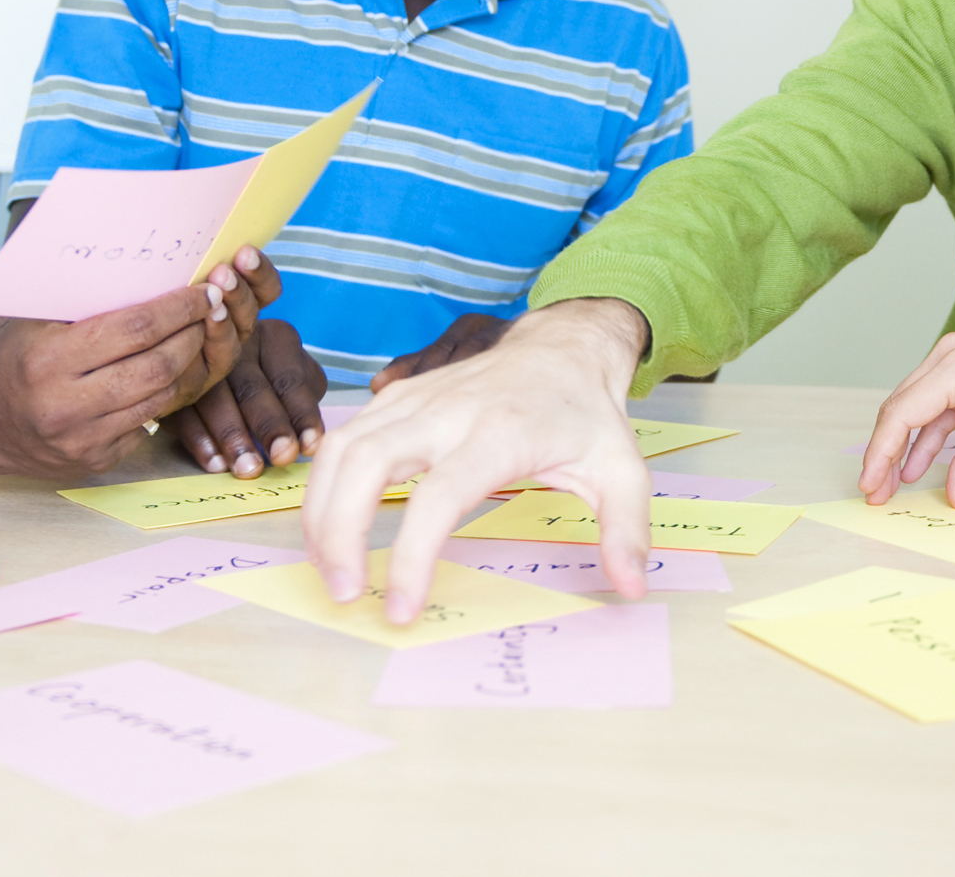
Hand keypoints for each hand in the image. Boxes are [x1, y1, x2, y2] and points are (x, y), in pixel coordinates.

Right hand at [0, 282, 233, 482]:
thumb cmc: (12, 360)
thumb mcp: (35, 321)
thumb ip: (86, 303)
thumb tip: (153, 271)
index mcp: (49, 359)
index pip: (135, 328)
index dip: (177, 308)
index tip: (203, 291)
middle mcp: (66, 404)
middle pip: (156, 366)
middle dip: (191, 336)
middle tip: (209, 313)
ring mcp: (82, 439)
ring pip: (159, 398)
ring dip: (186, 366)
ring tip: (196, 339)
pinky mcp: (95, 461)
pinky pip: (146, 425)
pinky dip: (161, 398)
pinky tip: (169, 375)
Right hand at [171, 315, 327, 477]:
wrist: (229, 369)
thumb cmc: (275, 381)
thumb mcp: (298, 382)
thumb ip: (302, 405)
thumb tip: (307, 444)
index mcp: (275, 338)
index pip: (290, 380)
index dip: (301, 415)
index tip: (310, 446)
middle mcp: (236, 344)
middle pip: (252, 388)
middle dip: (269, 426)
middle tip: (282, 457)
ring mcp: (200, 362)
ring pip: (215, 401)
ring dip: (233, 437)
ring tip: (249, 469)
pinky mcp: (175, 387)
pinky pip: (185, 415)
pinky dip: (201, 442)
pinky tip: (217, 465)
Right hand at [303, 297, 650, 623]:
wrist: (563, 347)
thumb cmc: (587, 416)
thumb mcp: (623, 471)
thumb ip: (627, 530)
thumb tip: (632, 587)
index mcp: (499, 433)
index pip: (440, 496)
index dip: (411, 556)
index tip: (401, 608)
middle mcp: (447, 411)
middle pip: (367, 463)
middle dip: (340, 531)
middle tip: (345, 593)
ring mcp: (415, 399)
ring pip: (342, 447)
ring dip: (322, 510)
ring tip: (330, 570)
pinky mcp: (397, 397)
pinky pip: (344, 438)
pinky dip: (325, 483)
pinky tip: (330, 526)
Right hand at [860, 322, 954, 506]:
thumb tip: (954, 496)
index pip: (900, 414)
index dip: (880, 454)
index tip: (870, 486)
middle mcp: (948, 355)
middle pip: (899, 408)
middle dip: (884, 453)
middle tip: (875, 492)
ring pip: (915, 405)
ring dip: (903, 445)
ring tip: (893, 484)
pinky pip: (937, 401)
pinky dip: (928, 432)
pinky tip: (921, 462)